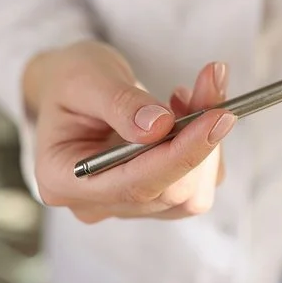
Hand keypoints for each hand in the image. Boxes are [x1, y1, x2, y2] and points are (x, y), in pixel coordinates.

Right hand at [25, 40, 234, 222]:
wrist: (75, 87)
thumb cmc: (71, 80)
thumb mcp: (85, 79)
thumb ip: (120, 103)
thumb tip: (159, 126)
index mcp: (63, 179)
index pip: (135, 184)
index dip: (182, 153)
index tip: (217, 117)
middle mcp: (95, 202)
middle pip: (170, 193)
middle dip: (199, 139)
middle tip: (208, 84)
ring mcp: (126, 204)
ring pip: (191, 194)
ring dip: (206, 142)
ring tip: (191, 95)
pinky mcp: (155, 194)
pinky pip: (198, 182)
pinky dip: (206, 144)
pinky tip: (189, 110)